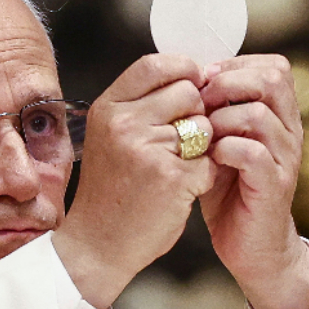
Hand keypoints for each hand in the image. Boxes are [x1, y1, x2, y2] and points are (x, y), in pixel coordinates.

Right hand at [54, 54, 216, 308]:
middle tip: (178, 143)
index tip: (193, 85)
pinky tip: (180, 191)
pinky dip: (203, 176)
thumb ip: (142, 104)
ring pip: (204, 125)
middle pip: (189, 91)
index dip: (184, 70)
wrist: (97, 244)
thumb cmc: (110, 191)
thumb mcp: (110, 137)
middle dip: (195, 114)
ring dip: (202, 146)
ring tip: (175, 168)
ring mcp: (148, 149)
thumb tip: (193, 72)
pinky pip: (210, 160)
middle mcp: (124, 123)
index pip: (156, 64)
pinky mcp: (172, 177)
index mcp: (108, 108)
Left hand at [198, 54, 308, 308]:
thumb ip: (210, 113)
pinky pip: (253, 153)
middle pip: (272, 79)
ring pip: (259, 114)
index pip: (272, 66)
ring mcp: (284, 158)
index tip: (201, 82)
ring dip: (219, 118)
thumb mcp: (218, 143)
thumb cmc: (228, 191)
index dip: (233, 65)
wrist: (251, 248)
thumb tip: (182, 78)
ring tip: (199, 135)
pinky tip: (207, 159)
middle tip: (198, 102)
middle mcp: (289, 131)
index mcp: (279, 115)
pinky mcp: (273, 186)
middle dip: (226, 83)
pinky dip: (225, 149)